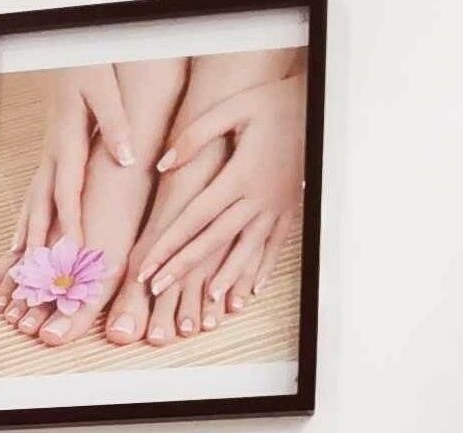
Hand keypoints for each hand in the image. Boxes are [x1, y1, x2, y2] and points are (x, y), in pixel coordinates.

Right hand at [0, 65, 140, 290]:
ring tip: (20, 268)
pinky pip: (30, 199)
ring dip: (26, 238)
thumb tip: (127, 158)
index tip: (75, 253)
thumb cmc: (90, 73)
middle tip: (41, 275)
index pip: (68, 194)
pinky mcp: (46, 161)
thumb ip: (117, 126)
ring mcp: (45, 161)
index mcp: (67, 144)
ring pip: (31, 206)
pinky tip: (19, 242)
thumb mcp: (106, 93)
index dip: (71, 226)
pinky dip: (24, 223)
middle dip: (40, 244)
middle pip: (42, 208)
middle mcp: (51, 158)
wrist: (69, 60)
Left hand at [139, 72, 307, 308]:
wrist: (317, 102)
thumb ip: (193, 136)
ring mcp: (277, 205)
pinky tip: (250, 290)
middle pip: (215, 239)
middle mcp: (258, 196)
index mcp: (239, 175)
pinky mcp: (291, 207)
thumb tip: (162, 165)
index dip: (168, 245)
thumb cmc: (269, 103)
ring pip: (247, 248)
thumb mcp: (230, 108)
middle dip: (184, 266)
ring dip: (226, 276)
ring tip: (206, 300)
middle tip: (156, 290)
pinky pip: (276, 244)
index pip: (195, 218)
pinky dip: (262, 267)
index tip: (145, 268)